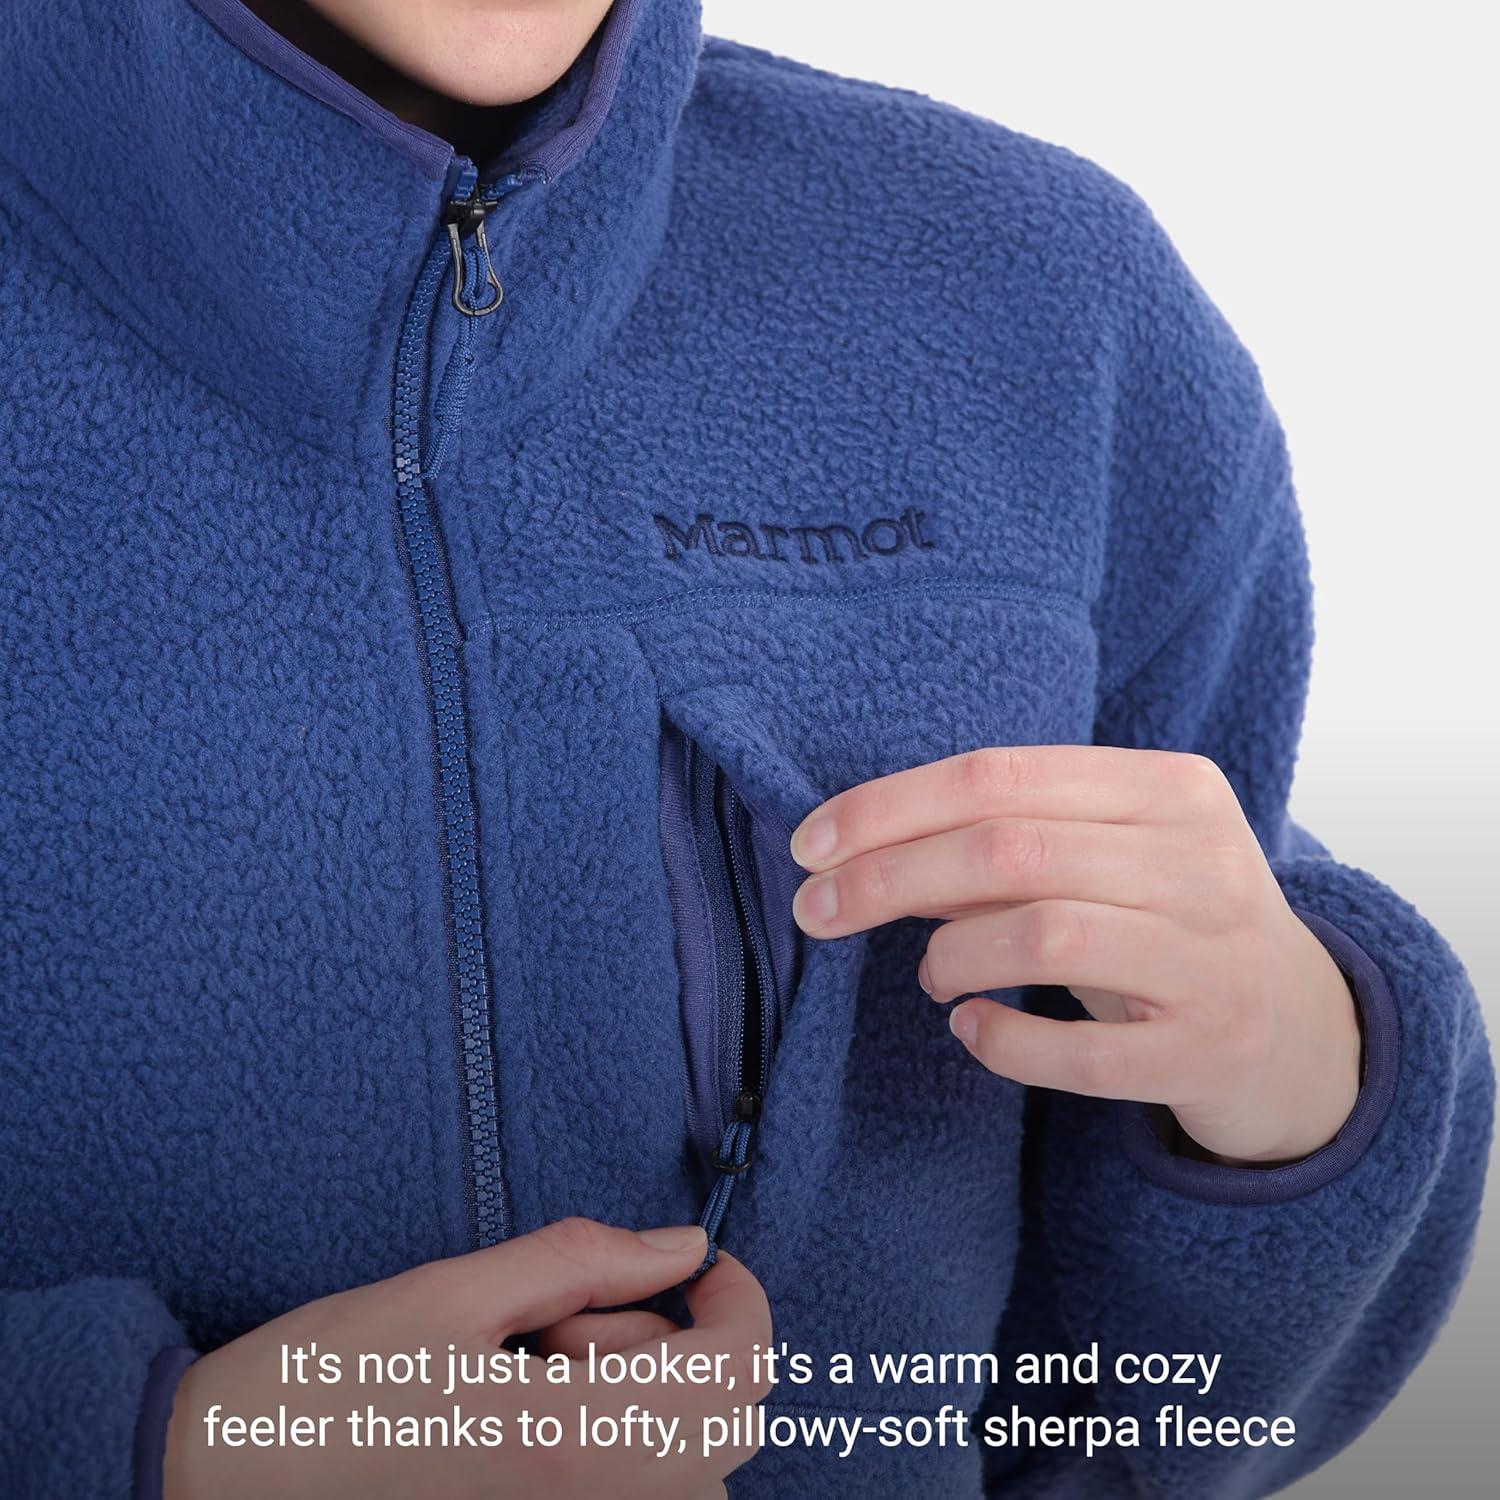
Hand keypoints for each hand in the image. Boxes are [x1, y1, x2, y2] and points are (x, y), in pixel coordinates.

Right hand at [165, 1219, 769, 1499]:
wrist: (224, 1490)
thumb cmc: (322, 1393)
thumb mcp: (451, 1296)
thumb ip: (582, 1262)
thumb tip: (682, 1246)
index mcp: (575, 1445)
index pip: (738, 1371)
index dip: (741, 1298)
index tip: (696, 1262)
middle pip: (726, 1417)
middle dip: (671, 1344)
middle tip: (563, 1320)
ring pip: (689, 1460)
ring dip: (643, 1394)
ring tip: (533, 1371)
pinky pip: (641, 1490)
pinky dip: (621, 1437)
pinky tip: (536, 1414)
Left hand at [788, 746, 1361, 1164]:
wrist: (1299, 1028)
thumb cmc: (1166, 920)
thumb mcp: (1104, 858)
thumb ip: (1006, 841)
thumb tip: (859, 847)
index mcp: (1170, 788)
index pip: (998, 775)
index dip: (888, 807)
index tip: (811, 845)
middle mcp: (1203, 861)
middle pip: (1006, 849)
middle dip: (886, 877)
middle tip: (817, 909)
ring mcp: (1215, 959)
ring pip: (1042, 934)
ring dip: (950, 953)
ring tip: (930, 972)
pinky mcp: (1210, 1051)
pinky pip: (1081, 1054)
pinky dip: (1003, 1042)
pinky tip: (972, 1029)